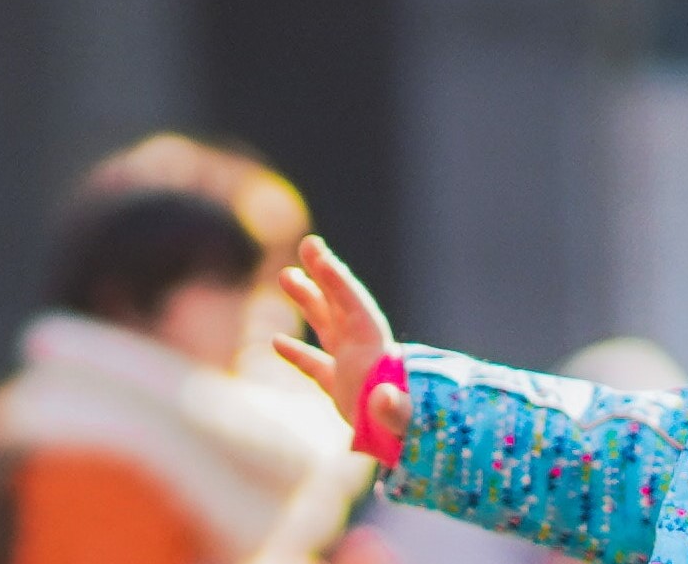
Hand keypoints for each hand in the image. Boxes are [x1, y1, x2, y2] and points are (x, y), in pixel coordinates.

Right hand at [274, 236, 411, 448]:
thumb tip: (382, 398)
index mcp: (375, 351)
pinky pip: (315, 365)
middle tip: (307, 244)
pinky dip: (297, 354)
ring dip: (309, 301)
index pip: (355, 307)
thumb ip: (395, 408)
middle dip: (323, 275)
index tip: (320, 256)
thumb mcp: (404, 417)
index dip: (338, 282)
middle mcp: (361, 352)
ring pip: (325, 326)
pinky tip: (275, 341)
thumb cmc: (411, 429)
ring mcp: (350, 368)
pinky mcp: (340, 390)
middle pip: (339, 305)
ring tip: (286, 275)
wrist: (412, 443)